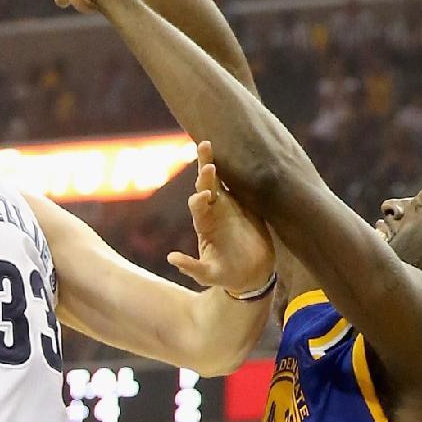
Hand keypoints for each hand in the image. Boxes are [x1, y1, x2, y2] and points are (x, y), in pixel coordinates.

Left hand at [169, 141, 275, 297]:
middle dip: (203, 175)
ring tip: (206, 145)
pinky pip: (238, 184)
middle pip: (204, 188)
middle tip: (206, 163)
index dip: (198, 200)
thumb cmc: (227, 275)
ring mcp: (229, 206)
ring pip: (217, 180)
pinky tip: (233, 155)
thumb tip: (170, 258)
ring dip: (211, 164)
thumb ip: (192, 267)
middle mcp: (213, 212)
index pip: (197, 207)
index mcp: (204, 225)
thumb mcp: (208, 275)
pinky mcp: (245, 206)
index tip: (203, 197)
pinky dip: (234, 171)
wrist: (251, 274)